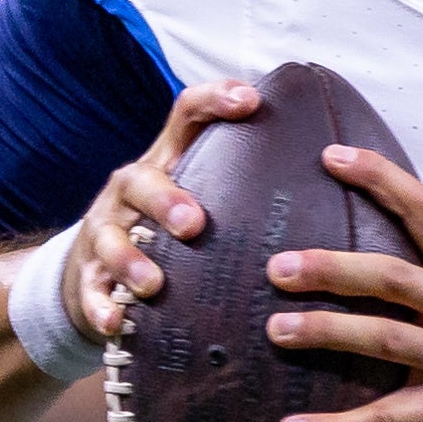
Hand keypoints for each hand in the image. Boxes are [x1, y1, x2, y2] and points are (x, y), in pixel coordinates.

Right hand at [62, 80, 258, 338]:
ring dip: (132, 260)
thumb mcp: (199, 195)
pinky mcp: (88, 274)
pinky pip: (90, 289)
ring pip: (112, 238)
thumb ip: (243, 185)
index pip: (186, 115)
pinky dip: (100, 305)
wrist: (96, 272)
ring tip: (154, 285)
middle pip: (142, 180)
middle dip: (167, 200)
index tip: (251, 100)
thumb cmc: (170, 229)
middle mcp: (131, 189)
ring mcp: (106, 230)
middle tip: (194, 224)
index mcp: (167, 162)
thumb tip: (335, 173)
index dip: (215, 101)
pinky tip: (116, 321)